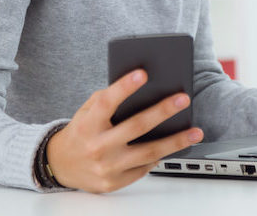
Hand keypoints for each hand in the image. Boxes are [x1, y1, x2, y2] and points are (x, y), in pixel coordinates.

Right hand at [46, 69, 203, 192]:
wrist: (60, 165)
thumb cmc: (81, 131)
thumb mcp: (86, 111)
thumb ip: (107, 99)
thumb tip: (140, 87)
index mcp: (88, 124)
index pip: (106, 102)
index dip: (124, 87)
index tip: (142, 73)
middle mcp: (97, 146)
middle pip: (135, 127)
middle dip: (162, 111)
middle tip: (183, 99)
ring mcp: (107, 167)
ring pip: (148, 152)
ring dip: (175, 141)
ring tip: (196, 132)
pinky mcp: (114, 182)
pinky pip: (144, 168)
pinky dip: (161, 156)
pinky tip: (176, 146)